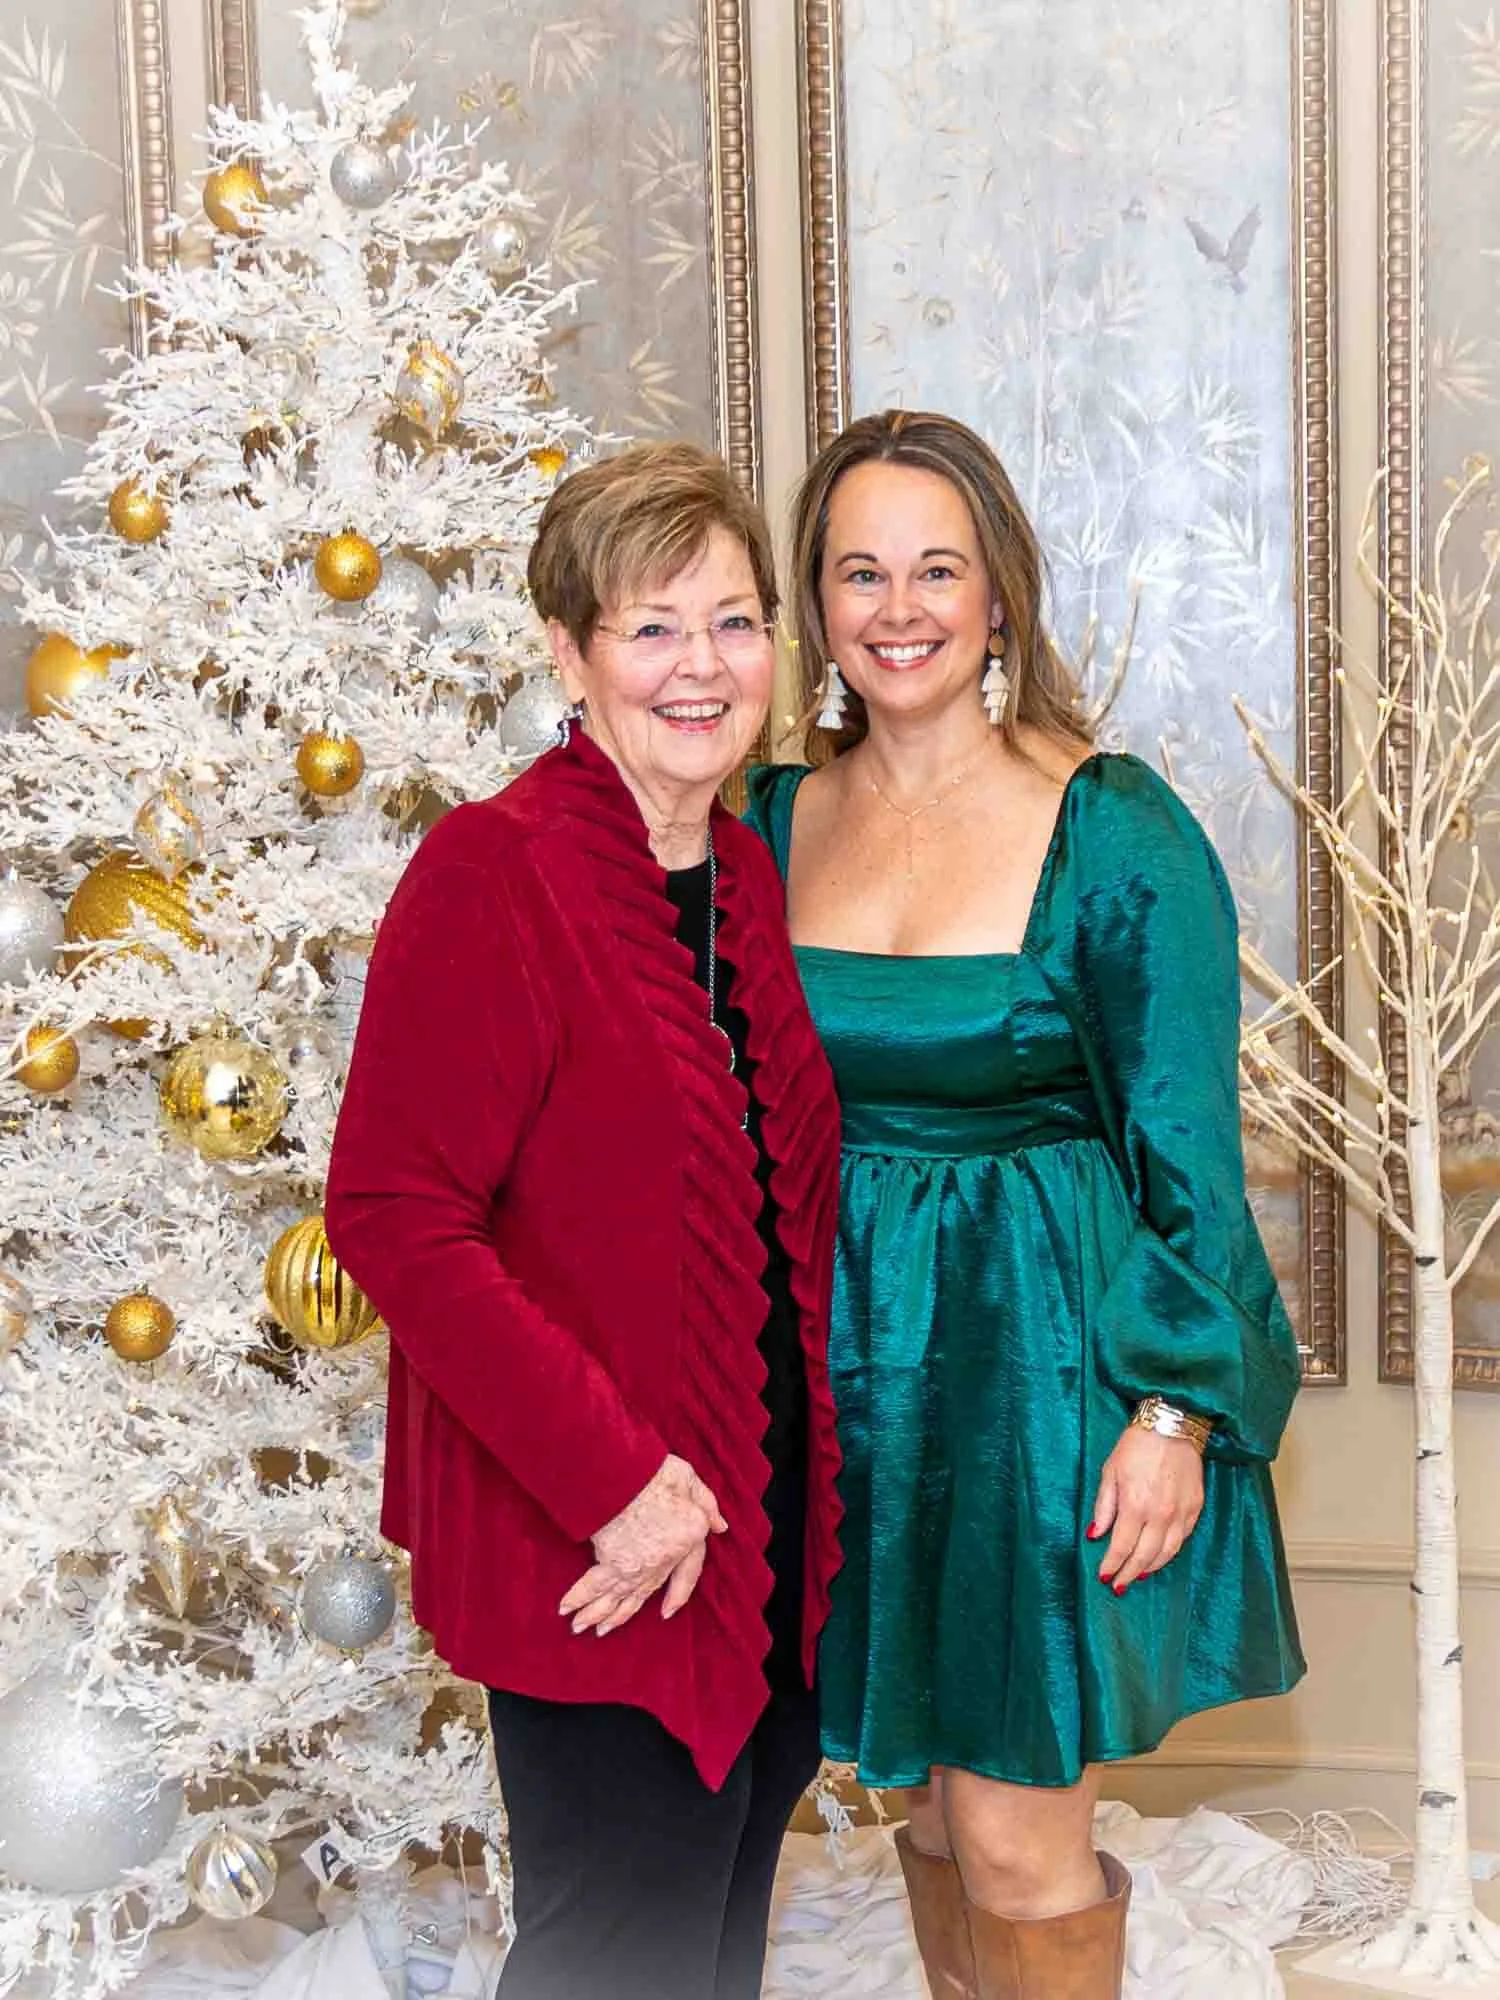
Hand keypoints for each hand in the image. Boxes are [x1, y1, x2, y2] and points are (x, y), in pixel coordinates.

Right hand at [559, 1454, 726, 1636]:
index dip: (680, 1593)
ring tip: (583, 1628)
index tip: (668, 1611)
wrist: (625, 1474)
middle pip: (642, 1593)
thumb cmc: (658, 1473)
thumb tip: (720, 1526)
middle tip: (604, 1629)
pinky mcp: (609, 1560)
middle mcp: (661, 1560)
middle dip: (620, 1613)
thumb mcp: (691, 1481)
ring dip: (598, 1613)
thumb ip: (708, 1504)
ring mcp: (634, 1565)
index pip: (688, 1575)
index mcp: (687, 1540)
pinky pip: (594, 1585)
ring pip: (616, 1595)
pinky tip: (566, 1608)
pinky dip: (579, 1597)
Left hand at [1089, 1426, 1203, 1593]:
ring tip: (1138, 1576)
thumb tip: (1095, 1535)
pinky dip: (1170, 1553)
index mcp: (1135, 1505)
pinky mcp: (1196, 1509)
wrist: (1172, 1426)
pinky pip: (1182, 1540)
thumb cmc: (1136, 1446)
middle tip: (1119, 1585)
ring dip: (1150, 1568)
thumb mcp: (1110, 1471)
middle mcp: (1160, 1515)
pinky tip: (1160, 1557)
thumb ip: (1104, 1507)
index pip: (1122, 1547)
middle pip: (1144, 1556)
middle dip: (1129, 1574)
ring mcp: (1181, 1514)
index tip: (1104, 1576)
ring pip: (1166, 1553)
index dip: (1112, 1565)